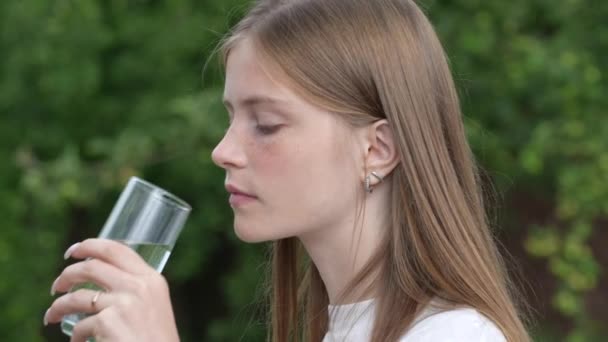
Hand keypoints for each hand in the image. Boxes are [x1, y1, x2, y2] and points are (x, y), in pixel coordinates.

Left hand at [44, 238, 179, 341]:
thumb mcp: (155, 307)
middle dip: (67, 274)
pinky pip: (80, 326)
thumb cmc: (156, 340)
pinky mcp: (107, 322)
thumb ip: (136, 291)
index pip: (117, 250)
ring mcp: (123, 303)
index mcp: (152, 279)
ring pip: (77, 296)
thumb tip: (101, 284)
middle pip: (92, 266)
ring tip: (52, 315)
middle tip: (57, 285)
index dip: (90, 245)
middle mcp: (138, 286)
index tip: (74, 252)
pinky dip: (75, 337)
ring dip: (58, 306)